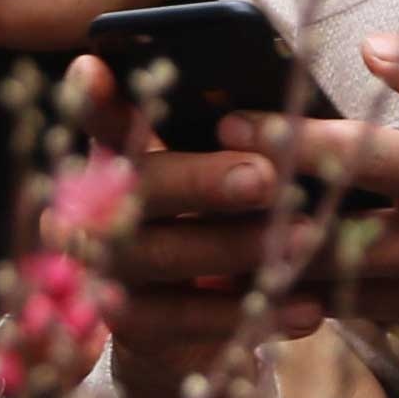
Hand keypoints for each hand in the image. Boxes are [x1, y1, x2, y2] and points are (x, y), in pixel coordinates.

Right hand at [66, 58, 316, 397]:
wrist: (193, 329)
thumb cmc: (221, 224)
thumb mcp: (225, 175)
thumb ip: (234, 141)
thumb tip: (285, 113)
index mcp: (117, 156)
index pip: (96, 118)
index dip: (90, 98)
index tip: (93, 68)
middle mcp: (93, 209)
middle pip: (136, 188)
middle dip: (200, 180)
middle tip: (264, 176)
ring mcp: (105, 269)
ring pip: (161, 254)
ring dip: (237, 245)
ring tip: (308, 236)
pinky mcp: (129, 326)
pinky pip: (186, 319)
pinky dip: (250, 312)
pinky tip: (307, 306)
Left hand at [121, 33, 398, 397]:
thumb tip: (376, 46)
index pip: (345, 158)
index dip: (273, 140)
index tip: (219, 124)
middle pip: (305, 237)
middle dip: (228, 221)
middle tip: (161, 203)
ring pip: (314, 289)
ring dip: (245, 271)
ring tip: (174, 253)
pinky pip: (352, 318)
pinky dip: (299, 304)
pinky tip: (244, 290)